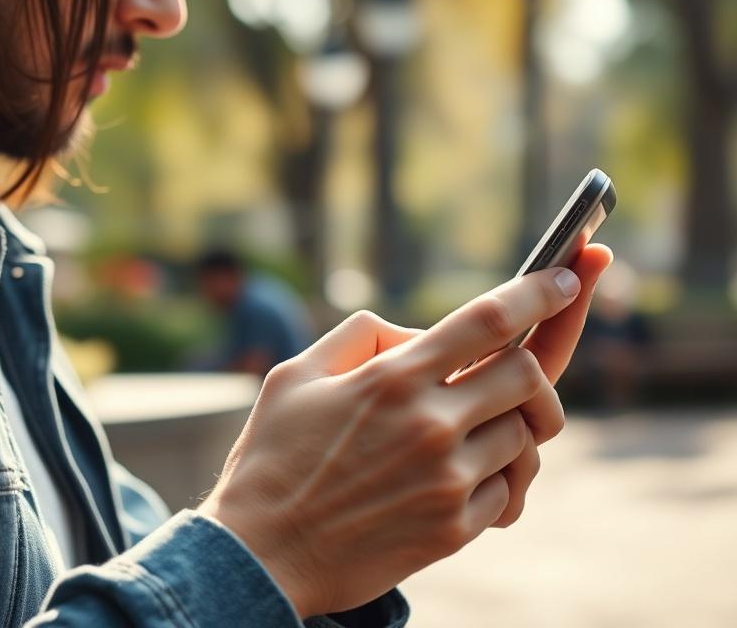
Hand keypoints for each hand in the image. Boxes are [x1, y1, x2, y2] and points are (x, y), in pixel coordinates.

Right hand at [198, 249, 610, 617]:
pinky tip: (461, 478)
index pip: (488, 319)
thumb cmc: (272, 458)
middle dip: (536, 366)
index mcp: (392, 378)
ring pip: (527, 436)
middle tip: (518, 374)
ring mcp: (447, 480)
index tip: (569, 275)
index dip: (539, 292)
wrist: (262, 556)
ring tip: (475, 434)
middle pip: (529, 374)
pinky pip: (509, 491)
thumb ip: (361, 337)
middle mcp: (430, 424)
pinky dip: (499, 478)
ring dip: (514, 427)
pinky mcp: (454, 528)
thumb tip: (421, 336)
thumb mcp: (295, 375)